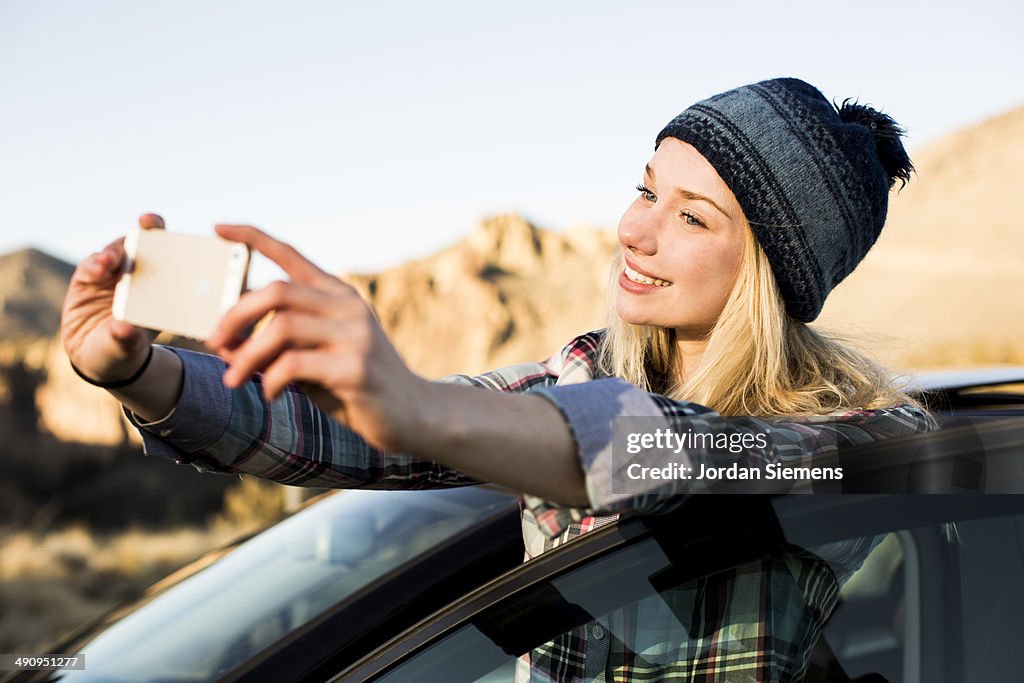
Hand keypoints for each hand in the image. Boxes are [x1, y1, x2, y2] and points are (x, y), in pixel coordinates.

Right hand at [61, 214, 164, 382]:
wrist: (96, 356)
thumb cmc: (124, 349)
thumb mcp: (128, 347)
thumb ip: (127, 338)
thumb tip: (124, 328)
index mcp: (162, 287)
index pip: (175, 256)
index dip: (179, 241)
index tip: (186, 237)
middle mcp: (139, 274)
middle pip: (146, 243)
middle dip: (149, 228)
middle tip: (147, 222)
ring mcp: (113, 273)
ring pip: (117, 250)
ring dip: (115, 251)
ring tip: (109, 263)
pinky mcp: (88, 276)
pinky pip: (91, 264)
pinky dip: (94, 264)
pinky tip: (96, 270)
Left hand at [206, 224, 428, 452]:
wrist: (413, 413)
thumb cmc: (355, 385)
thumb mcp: (315, 358)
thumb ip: (278, 346)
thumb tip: (225, 345)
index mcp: (338, 296)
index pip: (291, 255)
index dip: (253, 238)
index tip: (219, 227)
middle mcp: (348, 306)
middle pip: (277, 291)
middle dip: (236, 316)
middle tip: (214, 342)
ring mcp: (355, 335)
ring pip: (281, 328)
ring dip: (247, 355)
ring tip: (234, 378)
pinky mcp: (356, 367)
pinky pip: (294, 365)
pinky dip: (271, 380)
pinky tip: (271, 394)